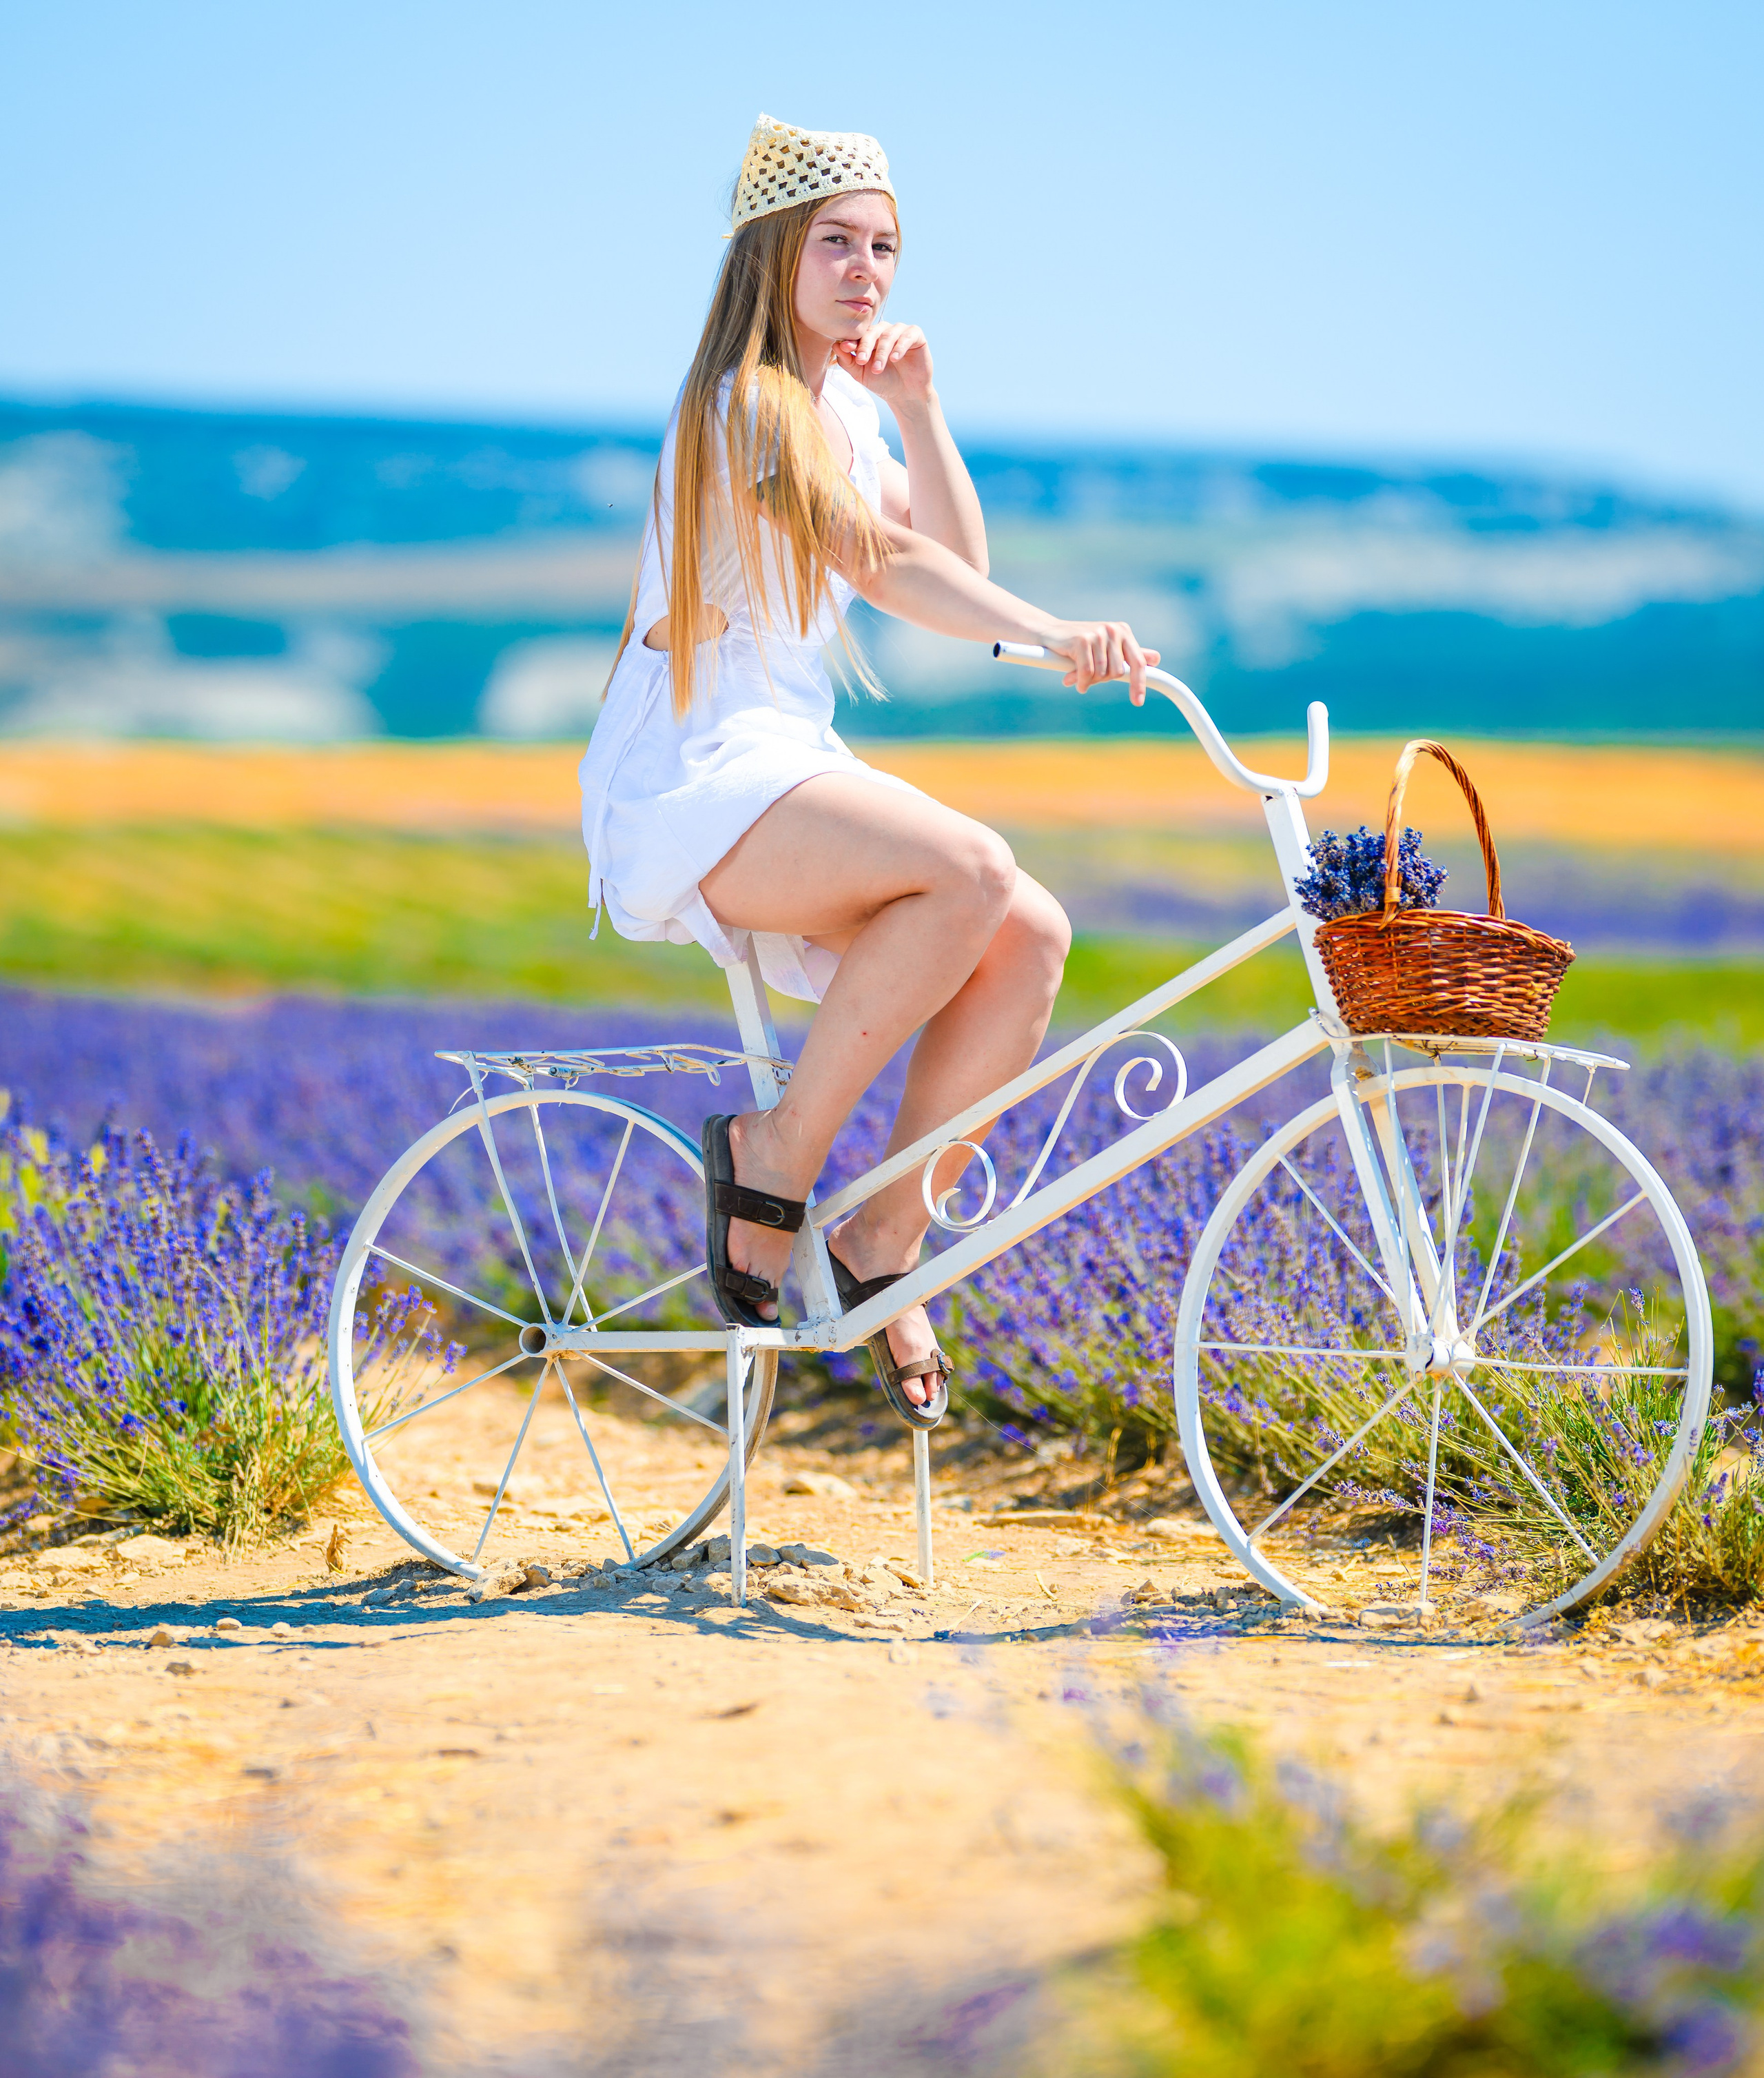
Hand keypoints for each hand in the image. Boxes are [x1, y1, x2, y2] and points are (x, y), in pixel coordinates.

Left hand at [835, 322, 933, 408]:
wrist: (905, 395)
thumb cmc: (883, 383)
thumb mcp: (861, 374)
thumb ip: (848, 361)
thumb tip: (836, 346)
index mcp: (871, 337)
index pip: (860, 334)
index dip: (852, 340)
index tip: (845, 348)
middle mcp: (885, 330)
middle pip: (873, 331)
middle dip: (865, 346)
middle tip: (861, 361)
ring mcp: (901, 331)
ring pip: (889, 334)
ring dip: (882, 352)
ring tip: (878, 369)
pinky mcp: (916, 335)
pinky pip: (907, 336)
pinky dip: (900, 347)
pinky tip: (894, 359)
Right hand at [1042, 621, 1161, 703]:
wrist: (1049, 633)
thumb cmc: (1079, 644)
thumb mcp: (1108, 648)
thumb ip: (1129, 655)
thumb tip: (1156, 659)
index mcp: (1123, 632)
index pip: (1138, 663)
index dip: (1139, 684)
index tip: (1137, 702)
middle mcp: (1114, 630)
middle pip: (1117, 672)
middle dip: (1102, 680)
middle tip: (1088, 677)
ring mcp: (1098, 634)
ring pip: (1101, 673)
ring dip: (1088, 681)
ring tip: (1077, 676)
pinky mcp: (1083, 640)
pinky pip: (1087, 672)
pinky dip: (1080, 681)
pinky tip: (1071, 681)